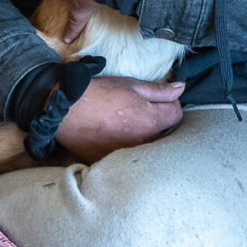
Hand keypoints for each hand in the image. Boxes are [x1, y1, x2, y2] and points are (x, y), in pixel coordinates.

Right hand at [53, 74, 183, 161]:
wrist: (64, 111)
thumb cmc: (98, 94)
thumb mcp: (132, 85)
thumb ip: (160, 90)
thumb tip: (182, 89)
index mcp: (151, 121)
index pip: (177, 114)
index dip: (170, 103)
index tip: (157, 98)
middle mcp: (144, 142)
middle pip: (166, 131)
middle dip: (160, 119)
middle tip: (141, 109)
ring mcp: (129, 154)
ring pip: (150, 144)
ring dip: (146, 134)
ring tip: (128, 121)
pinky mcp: (114, 161)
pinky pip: (131, 154)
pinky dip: (129, 144)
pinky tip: (117, 133)